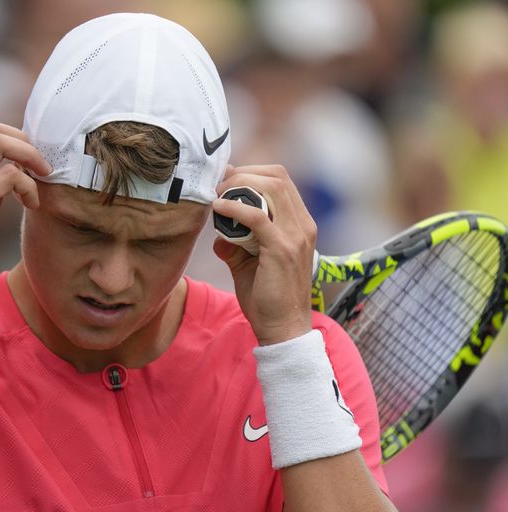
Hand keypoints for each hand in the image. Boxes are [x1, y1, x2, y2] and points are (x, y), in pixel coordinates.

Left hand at [212, 164, 315, 344]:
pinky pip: (256, 216)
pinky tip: (218, 209)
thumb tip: (219, 235)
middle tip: (218, 184)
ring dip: (239, 185)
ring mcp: (295, 236)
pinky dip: (234, 207)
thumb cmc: (267, 299)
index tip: (226, 180)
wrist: (283, 329)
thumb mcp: (249, 265)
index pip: (281, 181)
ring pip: (270, 188)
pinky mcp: (281, 249)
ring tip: (217, 195)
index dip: (252, 173)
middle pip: (276, 177)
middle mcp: (303, 225)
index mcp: (300, 225)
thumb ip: (237, 245)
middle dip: (244, 173)